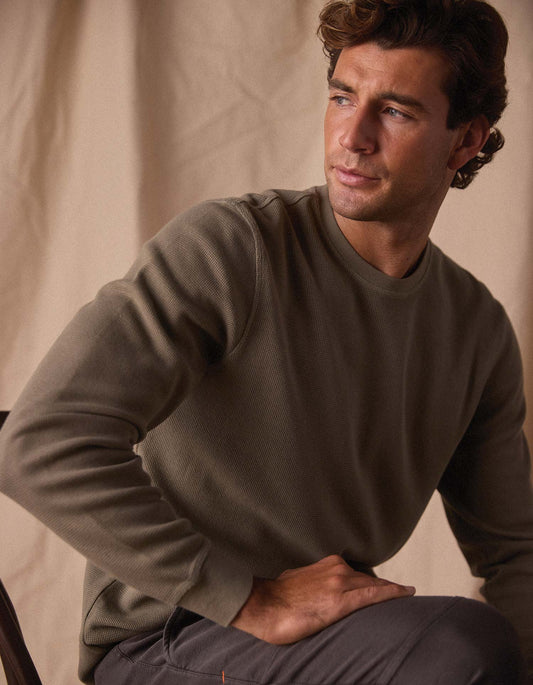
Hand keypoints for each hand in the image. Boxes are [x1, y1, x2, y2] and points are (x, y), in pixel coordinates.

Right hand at [231, 554, 414, 643]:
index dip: (373, 580)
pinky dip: (391, 593)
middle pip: (369, 579)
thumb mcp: (295, 582)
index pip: (356, 573)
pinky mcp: (340, 603)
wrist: (262, 606)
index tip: (386, 583)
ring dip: (390, 590)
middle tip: (401, 591)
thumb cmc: (274, 599)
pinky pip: (372, 596)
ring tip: (405, 594)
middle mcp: (335, 570)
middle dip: (385, 585)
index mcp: (325, 566)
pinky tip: (405, 593)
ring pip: (373, 586)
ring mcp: (339, 585)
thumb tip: (313, 591)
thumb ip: (312, 583)